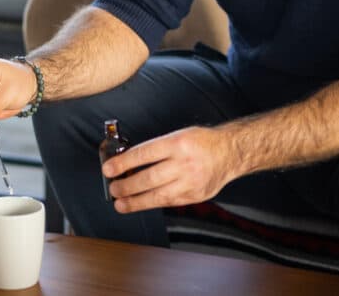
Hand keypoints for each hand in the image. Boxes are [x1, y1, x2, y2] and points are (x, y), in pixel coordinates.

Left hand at [102, 126, 237, 213]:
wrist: (230, 153)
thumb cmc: (201, 142)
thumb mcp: (178, 135)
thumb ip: (156, 148)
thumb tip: (129, 162)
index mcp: (177, 143)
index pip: (144, 154)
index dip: (123, 163)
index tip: (108, 169)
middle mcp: (184, 163)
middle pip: (148, 178)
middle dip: (126, 186)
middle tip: (113, 188)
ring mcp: (190, 182)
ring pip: (157, 196)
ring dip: (135, 201)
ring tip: (120, 203)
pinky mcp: (195, 196)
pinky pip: (169, 202)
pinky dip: (152, 203)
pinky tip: (141, 203)